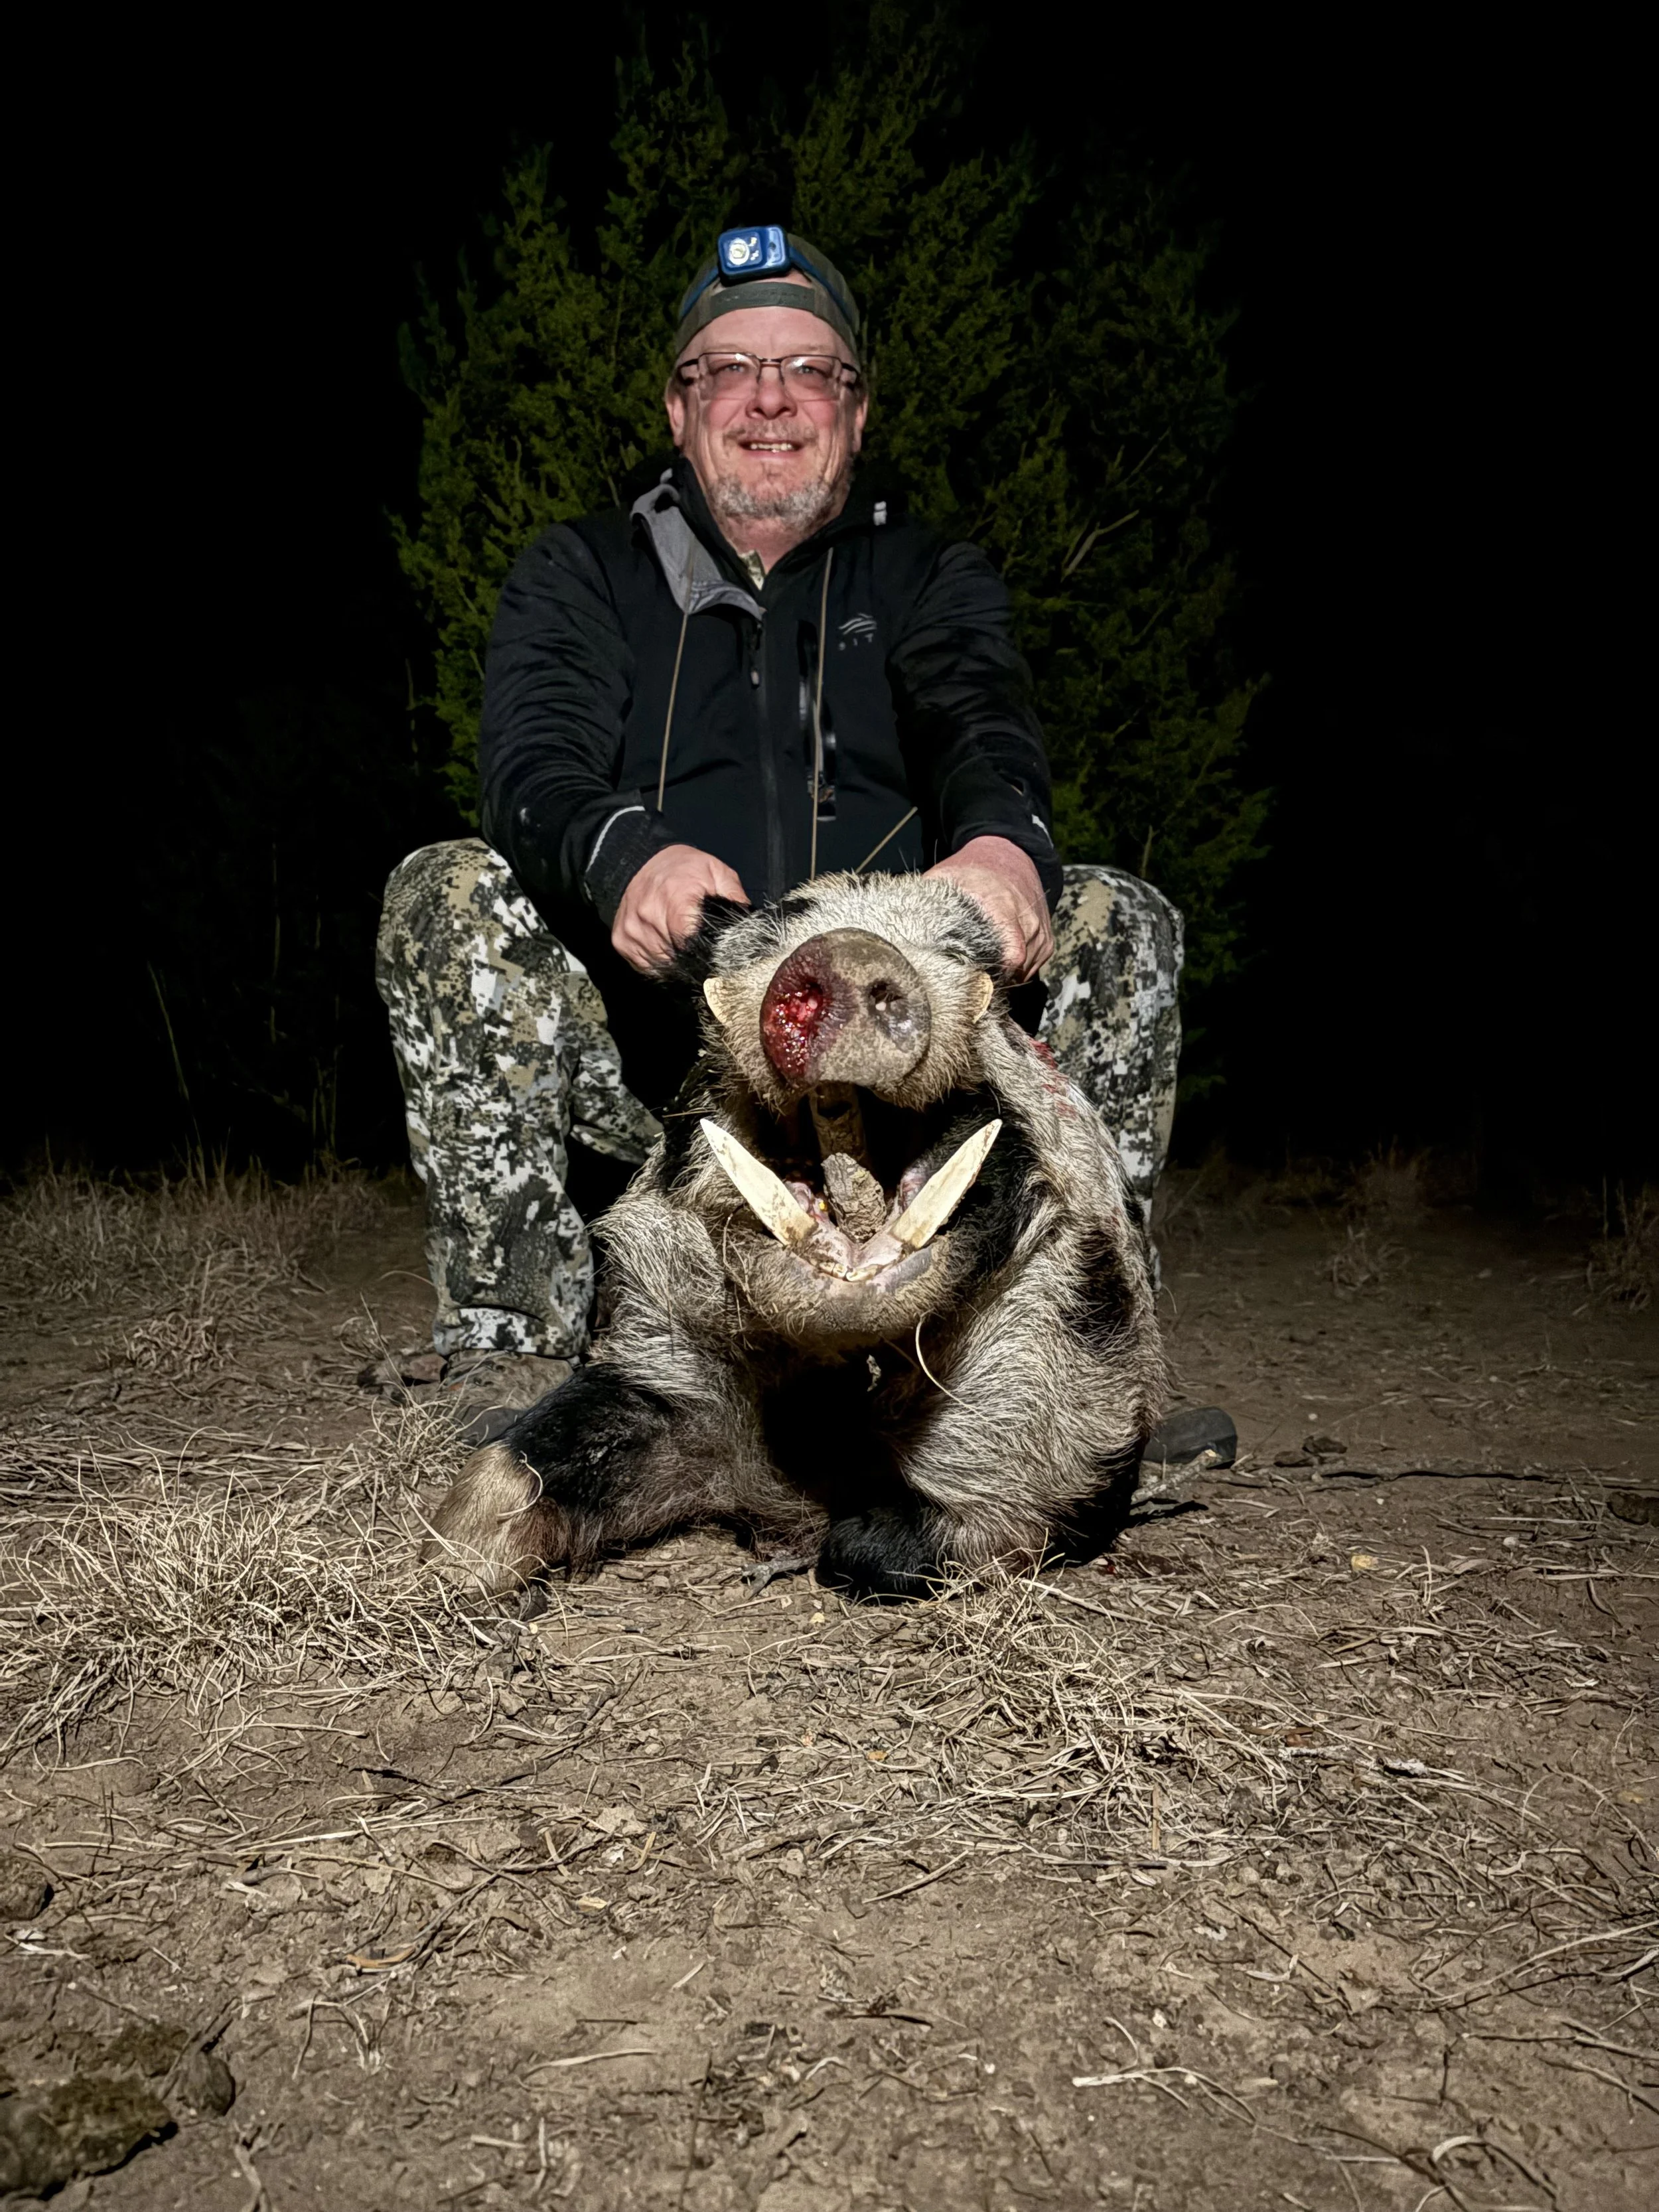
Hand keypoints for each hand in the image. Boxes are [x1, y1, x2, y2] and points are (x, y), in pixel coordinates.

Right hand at [612, 843, 749, 972]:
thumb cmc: (683, 867)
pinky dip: (659, 964)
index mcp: (676, 899)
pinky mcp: (621, 941)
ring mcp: (632, 931)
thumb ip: (735, 899)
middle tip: (705, 954)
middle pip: (678, 958)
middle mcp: (649, 916)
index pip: (692, 944)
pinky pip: (646, 967)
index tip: (716, 956)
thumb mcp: (717, 872)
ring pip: (662, 966)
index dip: (707, 955)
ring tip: (686, 950)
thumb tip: (750, 929)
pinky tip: (669, 950)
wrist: (640, 859)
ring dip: (677, 965)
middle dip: (694, 960)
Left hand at [925, 836, 1052, 980]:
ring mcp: (1040, 935)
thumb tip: (903, 928)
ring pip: (1023, 973)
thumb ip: (929, 902)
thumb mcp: (947, 877)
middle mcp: (1027, 922)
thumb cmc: (974, 872)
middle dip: (991, 980)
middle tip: (966, 984)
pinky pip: (1030, 970)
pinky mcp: (1047, 943)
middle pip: (1014, 970)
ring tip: (980, 971)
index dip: (992, 976)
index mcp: (1003, 907)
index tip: (970, 983)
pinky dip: (1014, 972)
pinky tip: (996, 962)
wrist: (1012, 857)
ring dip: (1002, 976)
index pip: (1011, 954)